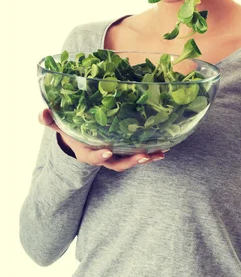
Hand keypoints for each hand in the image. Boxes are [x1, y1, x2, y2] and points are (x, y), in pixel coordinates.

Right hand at [38, 108, 168, 171]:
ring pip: (131, 161)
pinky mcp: (126, 153)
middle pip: (117, 163)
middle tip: (143, 156)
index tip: (108, 151)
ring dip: (145, 158)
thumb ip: (51, 120)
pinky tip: (164, 149)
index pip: (93, 156)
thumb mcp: (60, 125)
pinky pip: (138, 155)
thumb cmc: (72, 131)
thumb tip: (41, 113)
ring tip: (159, 154)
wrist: (81, 140)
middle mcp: (104, 157)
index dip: (100, 155)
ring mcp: (116, 157)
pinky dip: (150, 154)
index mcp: (87, 152)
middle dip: (130, 161)